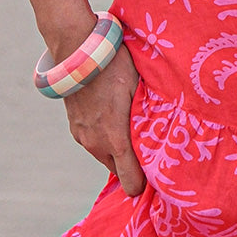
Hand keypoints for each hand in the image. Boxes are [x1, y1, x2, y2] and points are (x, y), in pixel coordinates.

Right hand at [62, 43, 146, 194]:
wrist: (79, 52)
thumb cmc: (115, 68)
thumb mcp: (138, 90)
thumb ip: (146, 120)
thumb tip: (162, 139)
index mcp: (116, 140)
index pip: (131, 183)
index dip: (144, 182)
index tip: (155, 171)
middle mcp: (97, 144)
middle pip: (119, 171)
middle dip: (131, 164)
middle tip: (145, 143)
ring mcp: (83, 138)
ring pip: (105, 157)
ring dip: (117, 150)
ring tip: (127, 125)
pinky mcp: (74, 129)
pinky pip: (93, 144)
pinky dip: (103, 139)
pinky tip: (111, 116)